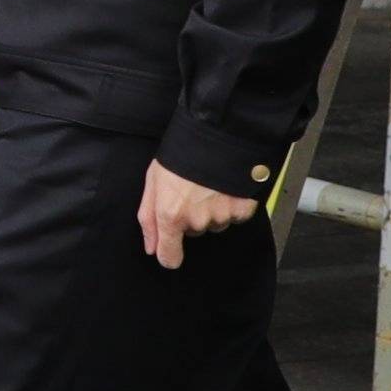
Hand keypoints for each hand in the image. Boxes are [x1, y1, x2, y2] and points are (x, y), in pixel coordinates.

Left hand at [137, 161, 260, 267]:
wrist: (218, 134)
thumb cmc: (181, 154)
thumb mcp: (153, 181)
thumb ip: (148, 218)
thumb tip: (151, 248)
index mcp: (171, 215)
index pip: (170, 256)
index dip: (169, 254)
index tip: (171, 252)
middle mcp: (197, 221)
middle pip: (193, 232)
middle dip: (191, 216)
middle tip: (191, 190)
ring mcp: (221, 216)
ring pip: (214, 224)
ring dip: (212, 210)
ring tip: (209, 185)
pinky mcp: (242, 210)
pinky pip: (234, 216)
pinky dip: (231, 205)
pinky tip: (225, 187)